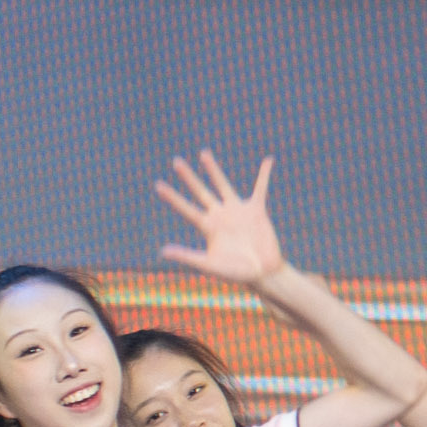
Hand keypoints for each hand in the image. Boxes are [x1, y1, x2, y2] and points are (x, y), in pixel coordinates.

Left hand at [149, 147, 288, 288]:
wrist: (263, 272)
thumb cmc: (235, 272)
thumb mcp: (209, 265)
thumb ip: (188, 256)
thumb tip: (162, 251)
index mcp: (208, 227)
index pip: (186, 208)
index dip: (173, 197)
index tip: (159, 185)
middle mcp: (220, 215)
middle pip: (200, 191)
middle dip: (188, 177)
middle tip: (176, 161)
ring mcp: (238, 211)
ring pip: (222, 185)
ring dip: (213, 170)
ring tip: (203, 154)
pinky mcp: (256, 210)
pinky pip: (260, 189)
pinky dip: (264, 175)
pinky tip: (268, 160)